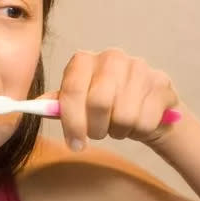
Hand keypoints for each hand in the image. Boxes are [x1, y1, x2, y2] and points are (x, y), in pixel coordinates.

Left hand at [39, 48, 179, 150]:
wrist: (147, 107)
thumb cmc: (106, 105)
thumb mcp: (78, 103)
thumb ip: (59, 104)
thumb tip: (37, 106)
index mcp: (84, 60)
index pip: (72, 89)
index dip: (71, 120)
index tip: (74, 143)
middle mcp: (112, 58)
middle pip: (99, 102)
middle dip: (95, 128)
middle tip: (96, 135)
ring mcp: (140, 69)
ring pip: (123, 115)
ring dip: (117, 131)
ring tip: (117, 126)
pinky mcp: (162, 85)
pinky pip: (145, 121)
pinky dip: (138, 131)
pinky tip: (137, 123)